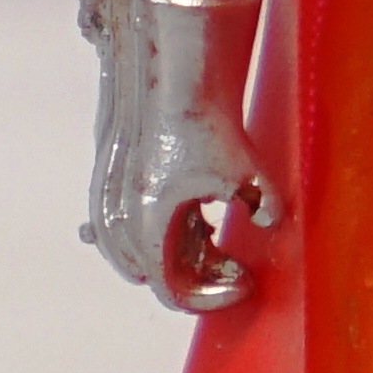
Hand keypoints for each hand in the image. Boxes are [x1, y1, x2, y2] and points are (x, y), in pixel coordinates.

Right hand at [88, 97, 280, 312]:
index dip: (211, 298)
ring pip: (130, 250)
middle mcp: (120, 219)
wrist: (175, 73)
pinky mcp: (105, 175)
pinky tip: (172, 221)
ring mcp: (106, 197)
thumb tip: (268, 224)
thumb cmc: (210, 125)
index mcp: (150, 228)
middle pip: (154, 274)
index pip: (173, 292)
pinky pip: (114, 222)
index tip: (243, 283)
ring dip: (170, 252)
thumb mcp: (250, 175)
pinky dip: (142, 230)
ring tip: (210, 237)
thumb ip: (266, 207)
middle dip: (195, 274)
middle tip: (233, 263)